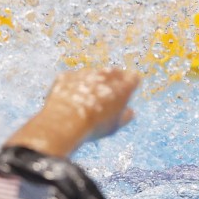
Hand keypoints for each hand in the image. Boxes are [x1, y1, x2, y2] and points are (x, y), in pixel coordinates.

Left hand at [6, 68, 140, 157]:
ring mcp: (86, 73)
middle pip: (113, 73)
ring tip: (86, 100)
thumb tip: (130, 112)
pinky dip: (73, 85)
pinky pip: (73, 78)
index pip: (133, 78)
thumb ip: (125, 116)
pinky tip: (70, 99)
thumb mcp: (114, 126)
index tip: (126, 92)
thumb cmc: (94, 125)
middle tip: (106, 96)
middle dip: (111, 81)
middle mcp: (106, 75)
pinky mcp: (67, 75)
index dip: (130, 85)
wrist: (64, 122)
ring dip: (92, 83)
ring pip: (92, 75)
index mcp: (123, 86)